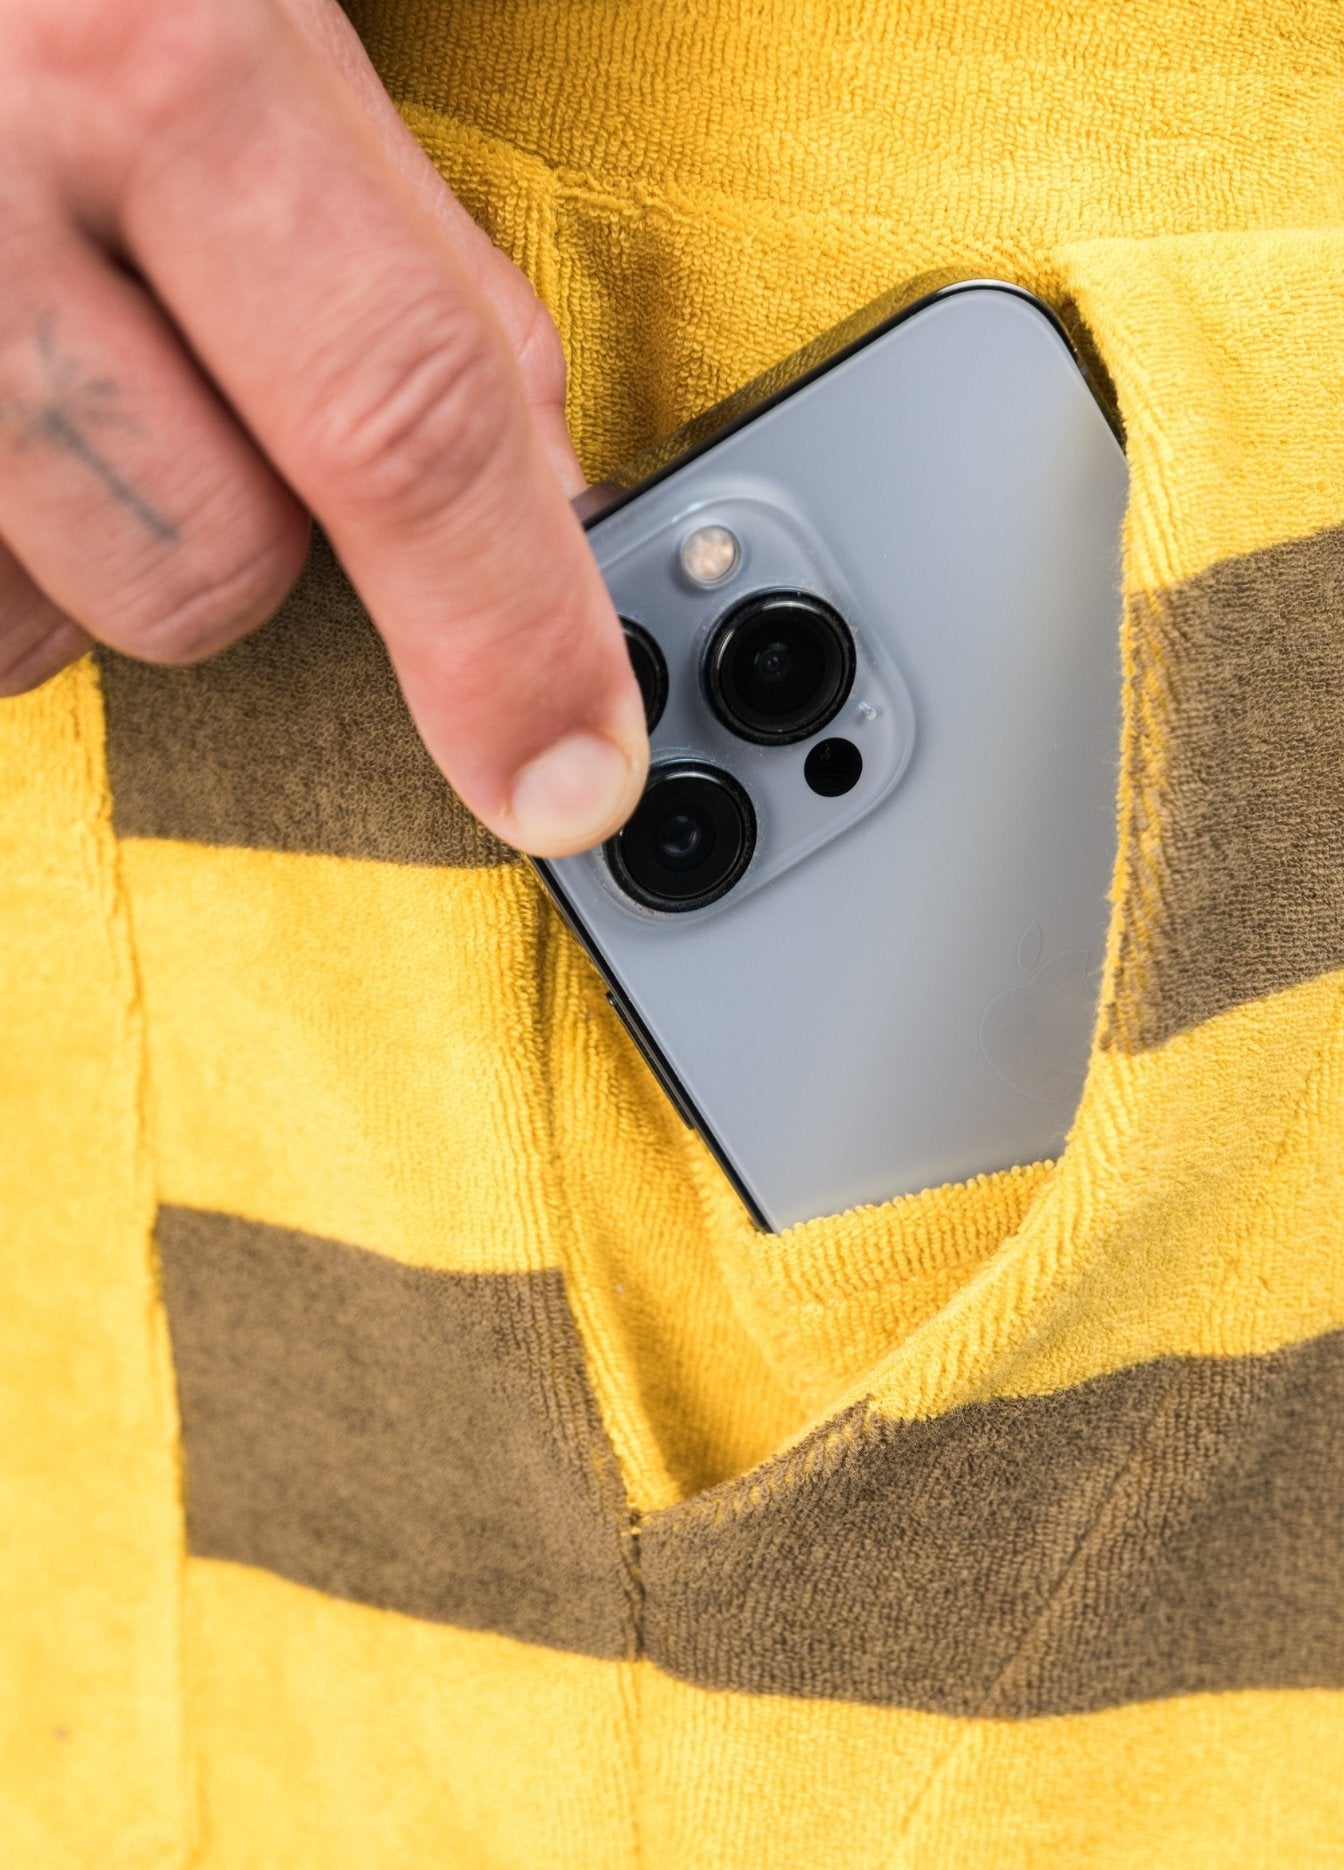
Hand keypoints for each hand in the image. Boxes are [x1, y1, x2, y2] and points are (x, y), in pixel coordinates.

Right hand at [0, 0, 647, 854]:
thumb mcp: (249, 20)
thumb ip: (405, 252)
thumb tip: (542, 487)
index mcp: (155, 57)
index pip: (402, 419)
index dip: (509, 628)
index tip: (571, 773)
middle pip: (216, 572)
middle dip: (251, 540)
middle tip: (197, 389)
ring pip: (55, 622)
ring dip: (92, 547)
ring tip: (48, 367)